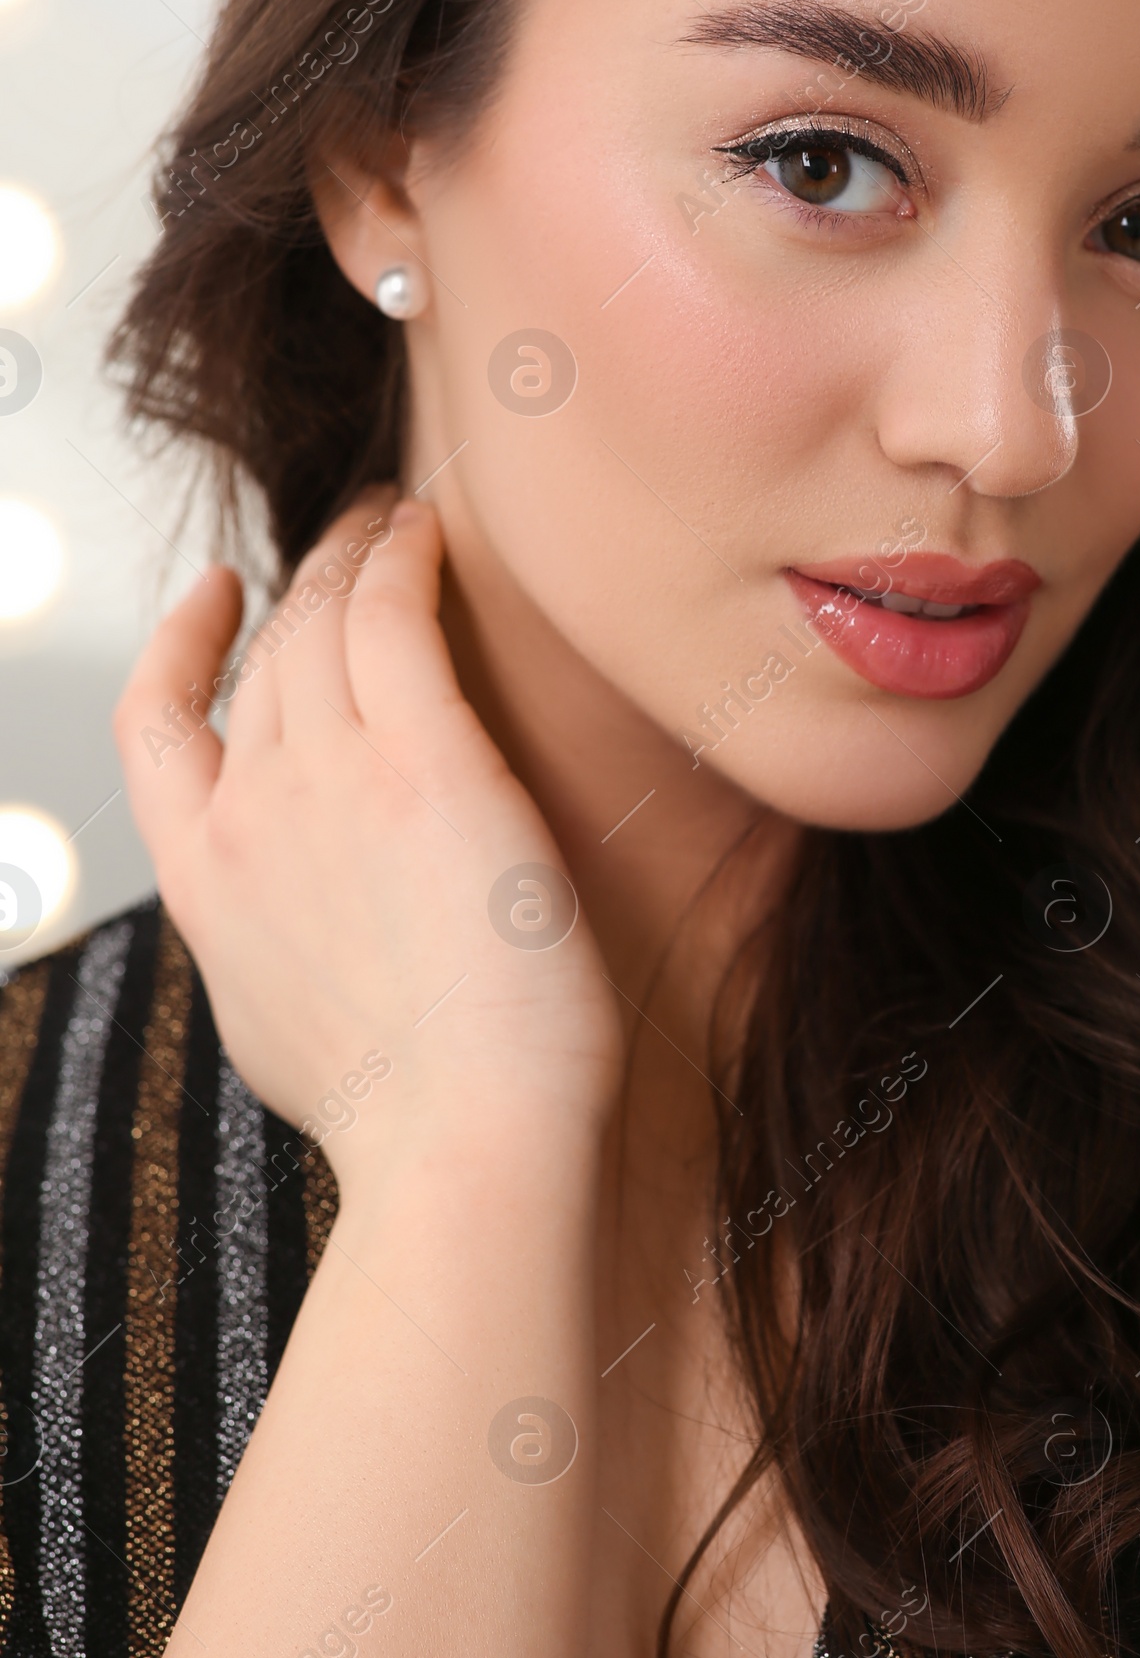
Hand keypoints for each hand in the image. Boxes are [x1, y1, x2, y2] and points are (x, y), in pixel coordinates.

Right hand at [115, 492, 623, 1190]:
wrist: (467, 1139)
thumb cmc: (411, 1114)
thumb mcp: (282, 1034)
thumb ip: (269, 951)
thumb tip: (290, 932)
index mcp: (205, 884)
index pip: (155, 728)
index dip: (179, 646)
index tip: (218, 596)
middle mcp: (249, 814)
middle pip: (262, 658)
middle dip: (302, 583)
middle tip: (354, 537)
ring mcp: (330, 779)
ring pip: (323, 619)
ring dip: (355, 550)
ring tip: (398, 518)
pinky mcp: (427, 757)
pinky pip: (394, 614)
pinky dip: (401, 557)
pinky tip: (428, 533)